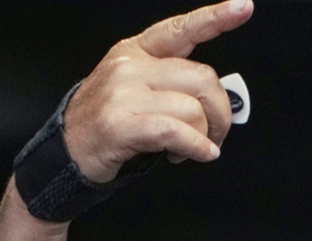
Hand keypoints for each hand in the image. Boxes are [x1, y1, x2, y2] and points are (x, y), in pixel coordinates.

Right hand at [63, 0, 254, 182]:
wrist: (69, 149)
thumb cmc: (111, 120)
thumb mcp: (137, 86)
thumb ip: (173, 82)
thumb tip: (216, 98)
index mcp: (137, 51)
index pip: (181, 28)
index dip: (215, 17)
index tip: (242, 7)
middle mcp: (130, 66)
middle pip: (202, 78)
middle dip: (220, 112)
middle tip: (216, 133)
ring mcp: (123, 93)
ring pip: (193, 108)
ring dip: (204, 136)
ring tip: (192, 148)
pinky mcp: (121, 123)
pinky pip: (177, 132)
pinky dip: (197, 148)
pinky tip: (199, 154)